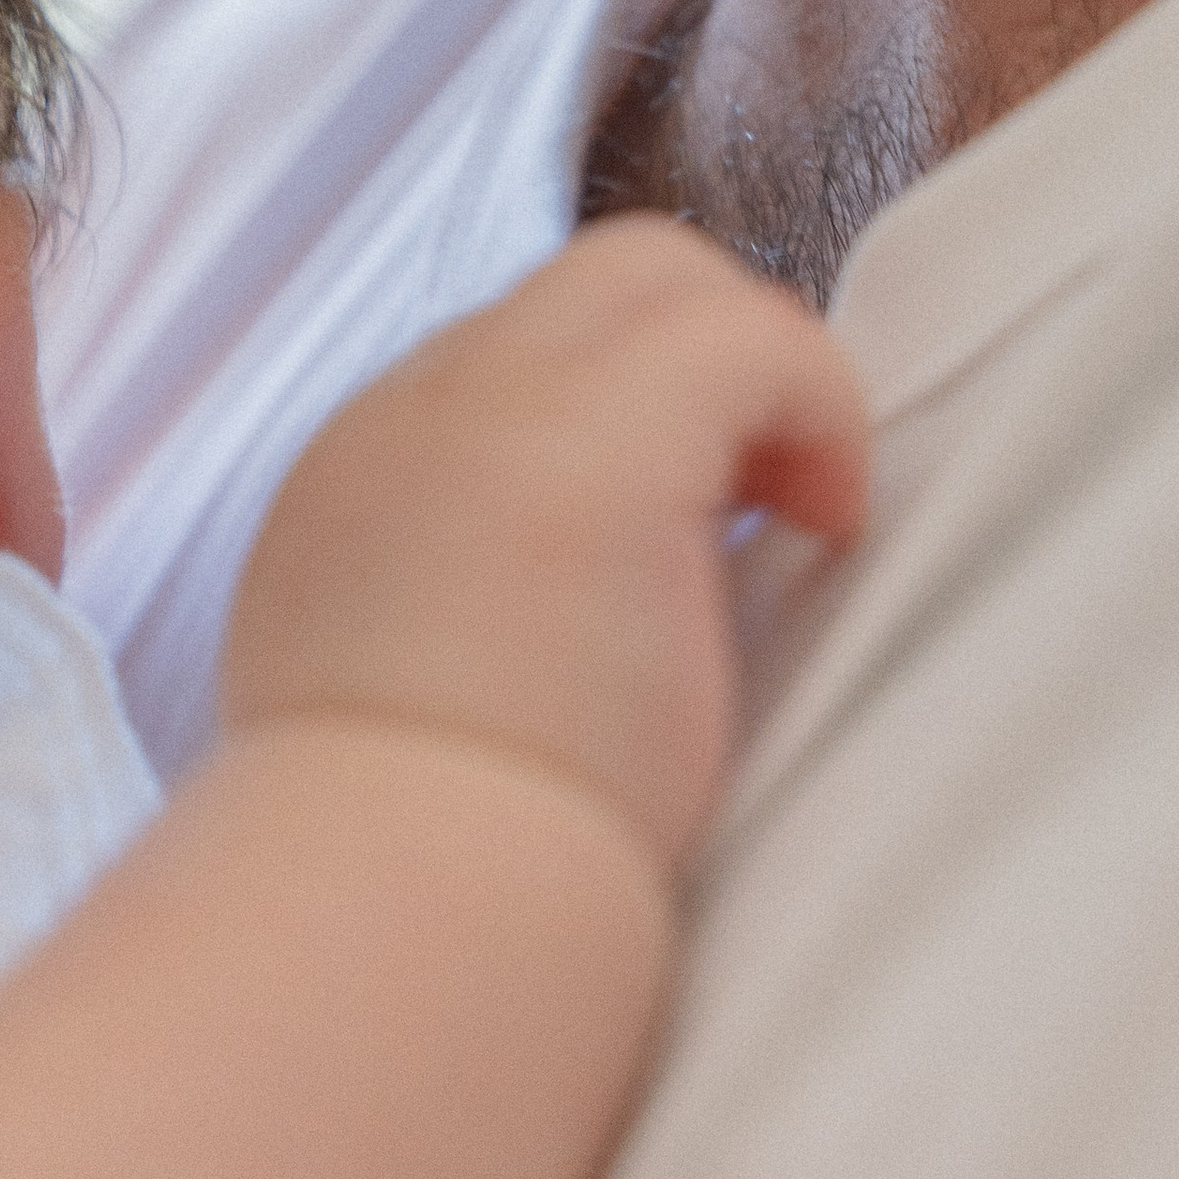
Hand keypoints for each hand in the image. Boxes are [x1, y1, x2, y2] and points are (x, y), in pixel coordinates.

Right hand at [222, 217, 868, 874]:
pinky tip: (825, 524)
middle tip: (752, 509)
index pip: (506, 367)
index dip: (616, 426)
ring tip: (792, 516)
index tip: (679, 547)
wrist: (400, 907)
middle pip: (580, 286)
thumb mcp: (383, 706)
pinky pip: (750, 333)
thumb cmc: (415, 868)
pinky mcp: (602, 436)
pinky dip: (814, 406)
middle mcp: (409, 411)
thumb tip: (550, 623)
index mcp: (353, 482)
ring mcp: (493, 405)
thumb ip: (445, 617)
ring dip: (752, 378)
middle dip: (691, 367)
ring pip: (659, 271)